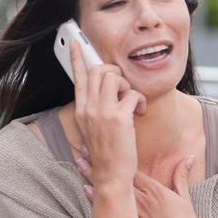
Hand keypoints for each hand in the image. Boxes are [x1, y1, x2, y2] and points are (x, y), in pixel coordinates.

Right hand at [71, 41, 146, 186]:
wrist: (110, 175)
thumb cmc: (108, 152)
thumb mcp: (94, 128)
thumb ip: (97, 108)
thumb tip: (107, 91)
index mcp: (81, 110)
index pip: (78, 77)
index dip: (77, 58)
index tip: (76, 43)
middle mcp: (88, 108)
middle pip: (100, 70)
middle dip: (117, 73)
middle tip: (125, 89)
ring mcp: (101, 112)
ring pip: (115, 77)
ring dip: (128, 85)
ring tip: (132, 102)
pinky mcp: (118, 118)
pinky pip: (132, 93)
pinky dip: (140, 100)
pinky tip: (139, 113)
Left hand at [81, 155, 204, 217]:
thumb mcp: (185, 198)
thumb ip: (181, 176)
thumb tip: (189, 156)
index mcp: (155, 190)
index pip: (132, 169)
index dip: (117, 156)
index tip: (104, 146)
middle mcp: (141, 200)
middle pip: (117, 177)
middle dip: (99, 163)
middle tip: (83, 150)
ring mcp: (132, 213)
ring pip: (110, 191)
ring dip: (94, 177)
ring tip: (80, 165)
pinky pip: (109, 209)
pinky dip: (97, 199)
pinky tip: (86, 190)